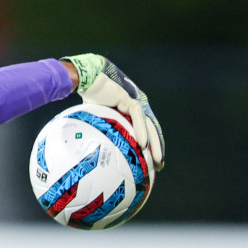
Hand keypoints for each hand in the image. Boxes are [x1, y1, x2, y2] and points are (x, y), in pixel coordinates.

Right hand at [61, 53, 164, 169]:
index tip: (151, 164)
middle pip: (151, 132)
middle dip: (157, 149)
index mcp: (131, 113)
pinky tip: (143, 145)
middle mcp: (136, 108)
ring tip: (156, 160)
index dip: (149, 148)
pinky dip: (141, 132)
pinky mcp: (129, 100)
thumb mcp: (97, 119)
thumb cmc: (89, 100)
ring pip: (148, 126)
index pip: (144, 133)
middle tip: (159, 166)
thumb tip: (91, 151)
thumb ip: (101, 131)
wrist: (87, 81)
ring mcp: (134, 103)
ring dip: (154, 144)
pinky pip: (137, 118)